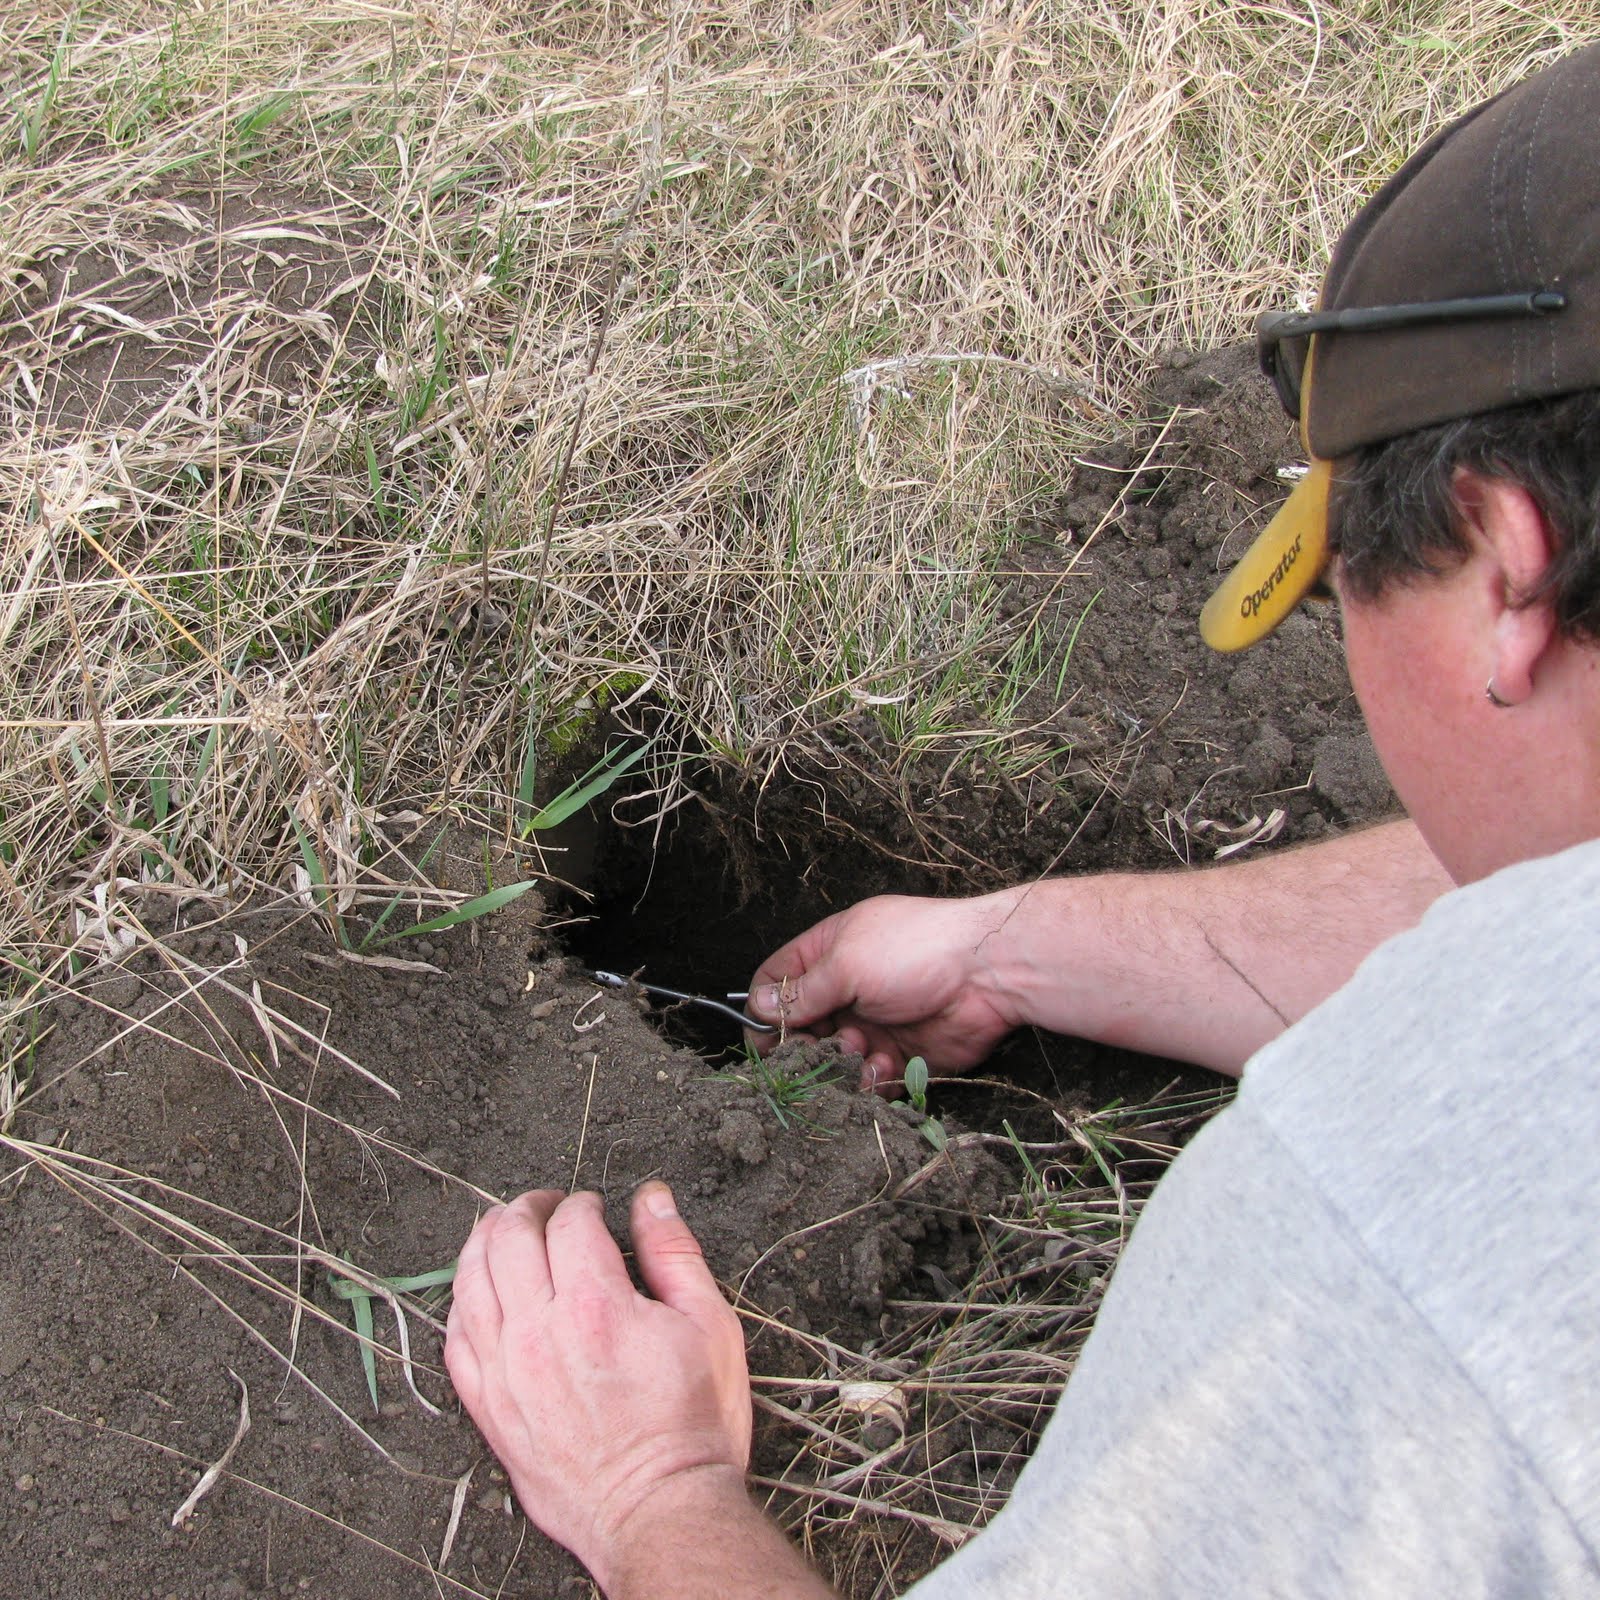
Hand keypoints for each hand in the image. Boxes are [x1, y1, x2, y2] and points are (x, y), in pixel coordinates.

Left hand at [444, 1184, 750, 1589]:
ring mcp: (507, 1372)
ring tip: (503, 1229)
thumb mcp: (711, 1325)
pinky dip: (461, 1302)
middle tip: (545, 1205)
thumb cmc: (693, 1426)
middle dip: (528, 1208)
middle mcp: (541, 1332)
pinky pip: (456, 1340)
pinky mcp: (490, 1410)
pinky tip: (477, 1290)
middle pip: (510, 1239)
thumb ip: (675, 1253)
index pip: (570, 1223)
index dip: (582, 1203)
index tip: (594, 1206)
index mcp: (597, 1305)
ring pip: (470, 1282)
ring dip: (485, 1242)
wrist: (660, 1512)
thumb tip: (652, 1200)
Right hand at [745, 893, 1020, 1090]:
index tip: (764, 1036)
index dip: (765, 1008)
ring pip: (832, 1060)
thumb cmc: (914, 951)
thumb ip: (802, 990)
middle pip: (801, 1027)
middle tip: (811, 1052)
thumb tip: (758, 1005)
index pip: (778, 980)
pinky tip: (883, 1068)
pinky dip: (869, 1082)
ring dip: (837, 1064)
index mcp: (829, 953)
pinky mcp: (899, 1057)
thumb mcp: (847, 963)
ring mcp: (873, 1024)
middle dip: (801, 1045)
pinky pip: (868, 1081)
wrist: (989, 974)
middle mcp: (847, 990)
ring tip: (858, 1050)